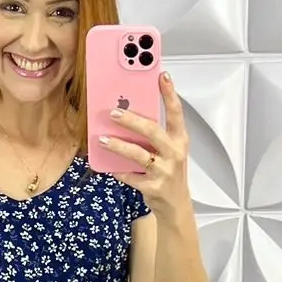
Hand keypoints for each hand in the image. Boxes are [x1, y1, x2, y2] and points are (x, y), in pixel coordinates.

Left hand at [99, 71, 191, 217]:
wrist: (175, 205)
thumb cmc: (169, 171)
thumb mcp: (168, 150)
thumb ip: (153, 134)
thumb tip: (127, 112)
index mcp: (179, 140)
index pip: (176, 112)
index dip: (169, 93)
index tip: (162, 76)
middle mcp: (174, 153)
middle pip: (153, 131)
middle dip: (132, 120)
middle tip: (113, 112)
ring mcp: (164, 171)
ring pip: (139, 154)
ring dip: (118, 146)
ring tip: (102, 139)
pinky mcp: (153, 187)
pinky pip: (130, 176)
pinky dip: (117, 170)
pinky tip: (106, 165)